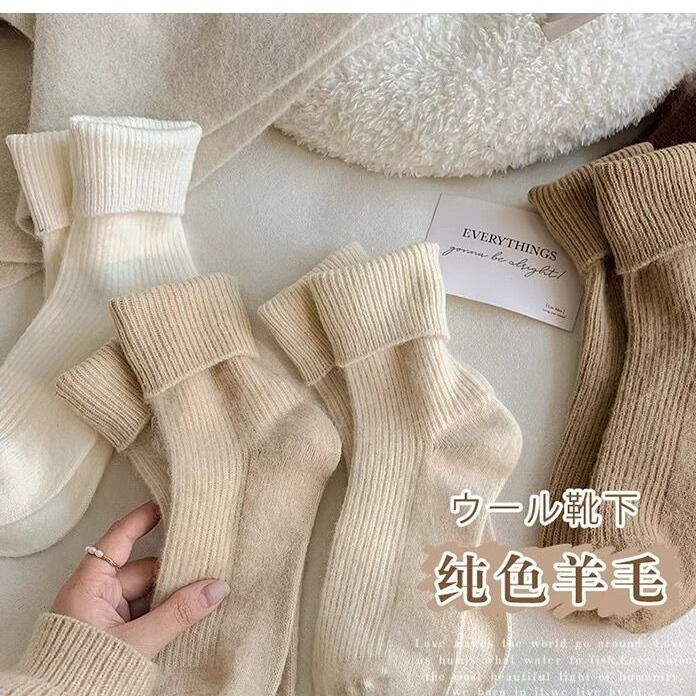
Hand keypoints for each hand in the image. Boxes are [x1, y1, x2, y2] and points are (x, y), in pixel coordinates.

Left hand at [51, 500, 229, 658]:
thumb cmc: (84, 672)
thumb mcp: (137, 641)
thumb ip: (178, 614)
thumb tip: (216, 588)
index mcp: (88, 586)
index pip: (118, 539)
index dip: (143, 519)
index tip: (167, 504)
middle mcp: (95, 595)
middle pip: (141, 570)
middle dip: (173, 570)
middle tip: (206, 562)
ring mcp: (105, 616)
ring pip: (147, 594)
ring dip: (172, 595)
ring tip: (205, 590)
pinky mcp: (114, 634)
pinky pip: (146, 613)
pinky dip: (166, 613)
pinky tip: (190, 613)